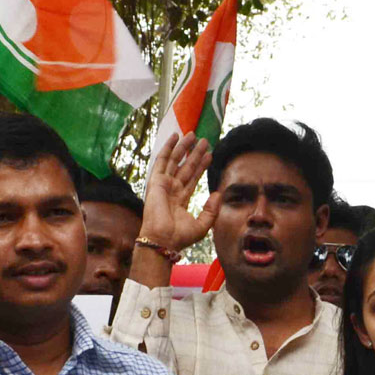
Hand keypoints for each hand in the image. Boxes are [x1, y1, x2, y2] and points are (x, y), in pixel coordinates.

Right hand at [140, 132, 222, 252]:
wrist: (163, 240)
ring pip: (175, 160)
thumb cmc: (180, 237)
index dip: (202, 166)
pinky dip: (168, 147)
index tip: (210, 155)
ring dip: (184, 147)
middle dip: (195, 153)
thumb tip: (218, 194)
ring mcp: (163, 184)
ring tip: (193, 135)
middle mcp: (172, 190)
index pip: (193, 178)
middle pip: (186, 166)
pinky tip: (175, 136)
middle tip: (205, 141)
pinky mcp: (156, 181)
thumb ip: (212, 209)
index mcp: (181, 199)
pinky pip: (162, 160)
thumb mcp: (203, 224)